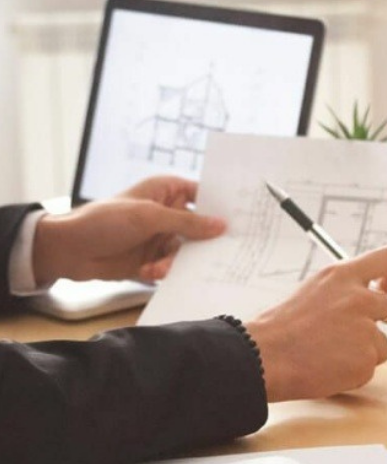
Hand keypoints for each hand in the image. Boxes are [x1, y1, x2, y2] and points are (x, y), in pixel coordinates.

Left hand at [32, 176, 225, 285]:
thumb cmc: (105, 220)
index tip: (241, 220)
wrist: (67, 250)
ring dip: (175, 260)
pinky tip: (148, 272)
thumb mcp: (149, 217)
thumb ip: (187, 222)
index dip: (221, 206)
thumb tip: (221, 226)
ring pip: (187, 250)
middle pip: (200, 227)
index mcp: (167, 191)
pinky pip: (172, 267)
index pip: (203, 195)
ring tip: (158, 267)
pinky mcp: (152, 259)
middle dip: (204, 241)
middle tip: (219, 253)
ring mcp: (160, 237)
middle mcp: (168, 213)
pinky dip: (163, 271)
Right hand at [247, 246, 386, 401]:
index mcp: (343, 276)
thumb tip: (373, 295)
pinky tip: (327, 369)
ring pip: (382, 344)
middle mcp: (359, 299)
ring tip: (329, 355)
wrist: (263, 358)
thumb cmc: (282, 328)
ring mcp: (365, 330)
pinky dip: (353, 373)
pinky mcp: (365, 360)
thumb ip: (346, 290)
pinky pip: (368, 368)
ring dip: (364, 353)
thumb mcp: (315, 290)